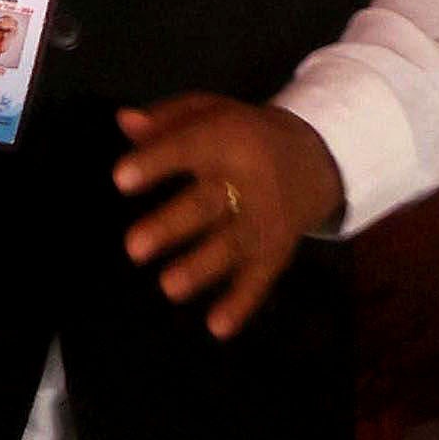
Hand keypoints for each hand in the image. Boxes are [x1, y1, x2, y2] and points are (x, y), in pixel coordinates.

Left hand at [116, 97, 345, 339]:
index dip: (157, 161)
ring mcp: (265, 219)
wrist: (318, 156)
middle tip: (133, 247)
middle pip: (208, 203)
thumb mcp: (213, 111)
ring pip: (233, 244)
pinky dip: (243, 303)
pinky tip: (218, 327)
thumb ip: (168, 118)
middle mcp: (249, 180)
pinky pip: (261, 277)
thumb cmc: (245, 135)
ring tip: (169, 287)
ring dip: (202, 266)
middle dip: (173, 225)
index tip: (120, 179)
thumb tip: (123, 122)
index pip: (191, 145)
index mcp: (230, 138)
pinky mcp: (276, 250)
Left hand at [348, 146, 438, 415]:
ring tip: (359, 404)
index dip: (332, 311)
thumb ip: (405, 230)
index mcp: (405, 253)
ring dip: (380, 387)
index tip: (314, 326)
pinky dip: (433, 401)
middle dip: (349, 356)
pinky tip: (413, 414)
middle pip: (373, 334)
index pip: (353, 292)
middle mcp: (422, 295)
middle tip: (326, 377)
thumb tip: (372, 254)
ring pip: (408, 364)